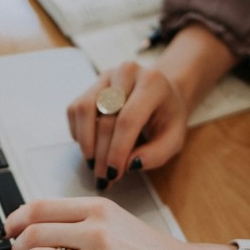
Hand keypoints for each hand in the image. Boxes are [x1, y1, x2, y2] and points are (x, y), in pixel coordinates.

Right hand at [67, 62, 187, 188]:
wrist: (161, 93)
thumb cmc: (167, 118)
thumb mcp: (173, 139)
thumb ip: (156, 154)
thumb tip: (129, 164)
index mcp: (152, 83)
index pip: (128, 119)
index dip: (117, 150)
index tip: (113, 174)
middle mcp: (127, 73)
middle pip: (105, 118)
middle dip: (102, 154)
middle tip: (103, 177)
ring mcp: (106, 76)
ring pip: (84, 110)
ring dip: (86, 143)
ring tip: (93, 163)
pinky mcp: (91, 84)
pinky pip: (75, 110)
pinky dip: (79, 132)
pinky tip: (91, 146)